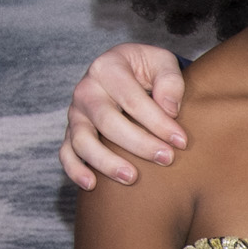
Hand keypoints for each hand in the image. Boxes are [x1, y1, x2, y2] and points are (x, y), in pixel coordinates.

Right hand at [60, 42, 188, 190]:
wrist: (126, 72)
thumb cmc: (147, 70)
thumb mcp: (162, 63)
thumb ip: (170, 81)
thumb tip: (170, 110)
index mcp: (107, 68)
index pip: (131, 99)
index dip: (157, 122)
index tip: (181, 141)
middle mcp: (86, 90)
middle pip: (107, 121)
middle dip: (138, 143)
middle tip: (166, 158)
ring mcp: (76, 113)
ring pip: (82, 140)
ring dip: (106, 162)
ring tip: (131, 178)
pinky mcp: (71, 132)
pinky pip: (66, 153)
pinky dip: (75, 170)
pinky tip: (92, 185)